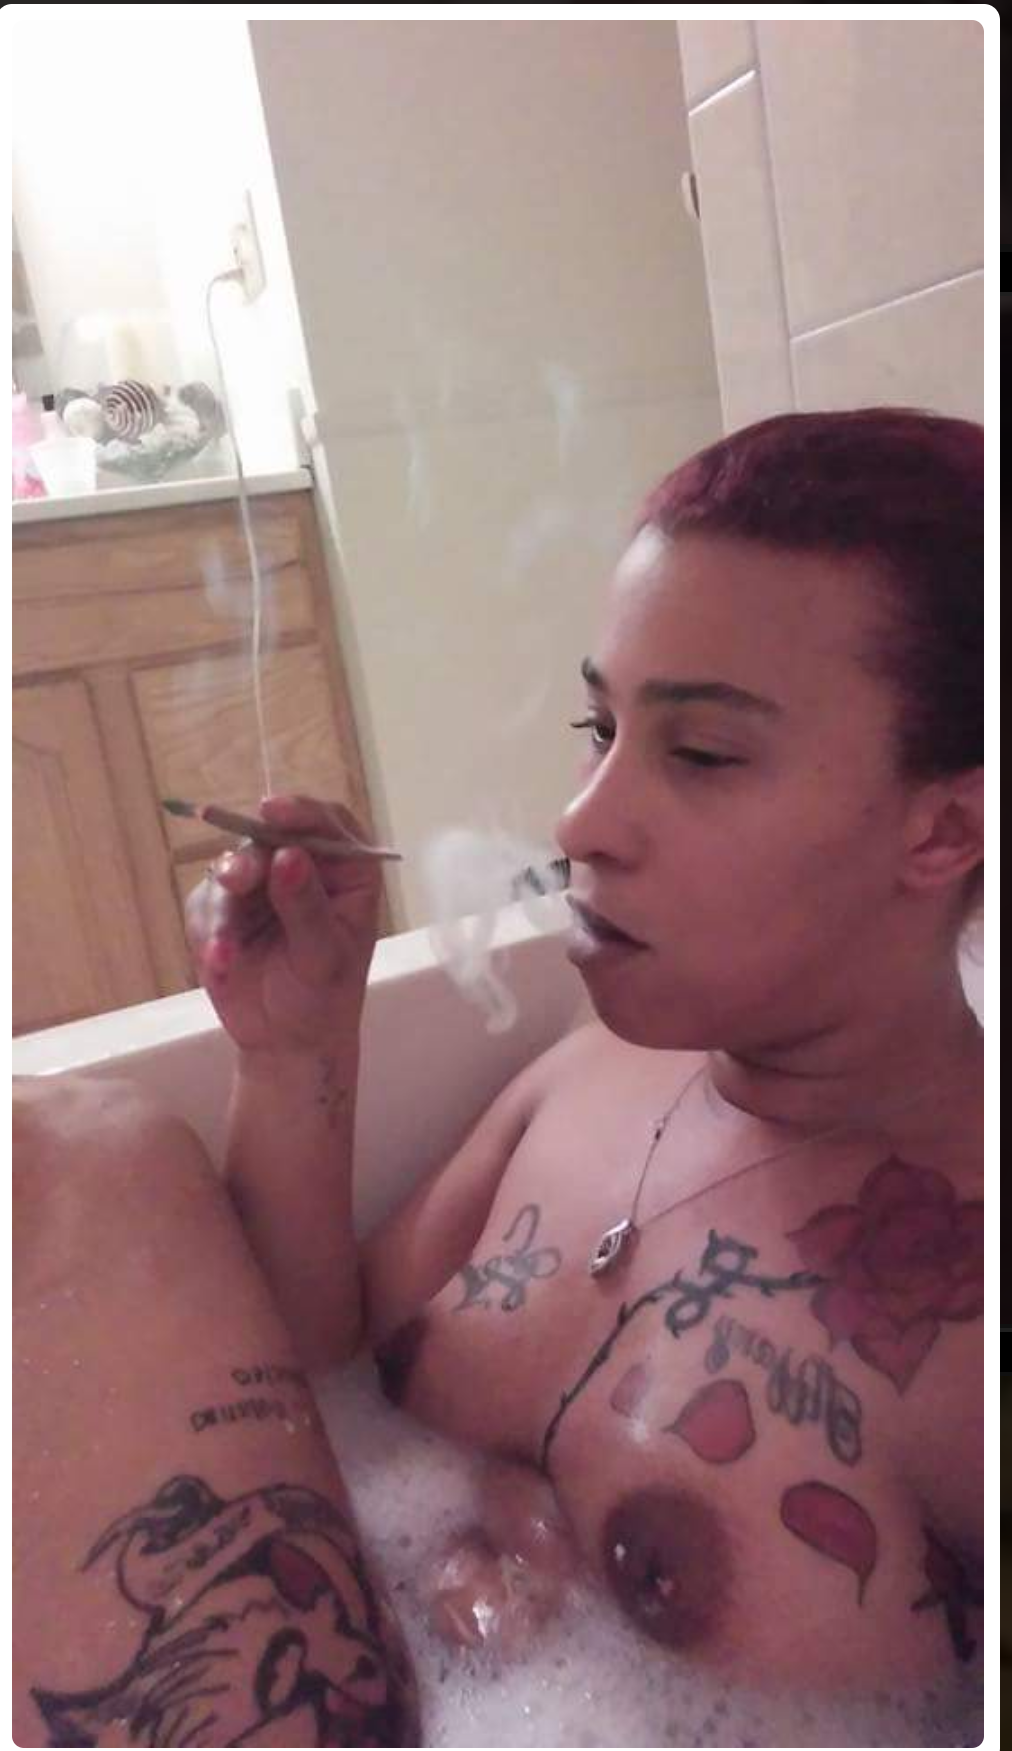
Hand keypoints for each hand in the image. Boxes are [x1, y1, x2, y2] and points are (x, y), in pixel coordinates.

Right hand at [184, 795, 382, 1056]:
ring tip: (224, 956)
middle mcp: (302, 866)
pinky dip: (208, 933)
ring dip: (222, 911)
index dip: (300, 811)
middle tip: (234, 882)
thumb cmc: (322, 998)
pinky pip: (205, 904)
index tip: (271, 811)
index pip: (327, 823)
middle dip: (247, 863)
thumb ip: (306, 907)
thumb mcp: (323, 957)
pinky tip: (220, 965)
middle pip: (268, 838)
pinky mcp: (224, 906)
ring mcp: (259, 884)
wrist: (285, 1041)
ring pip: (229, 870)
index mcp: (344, 871)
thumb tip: (288, 857)